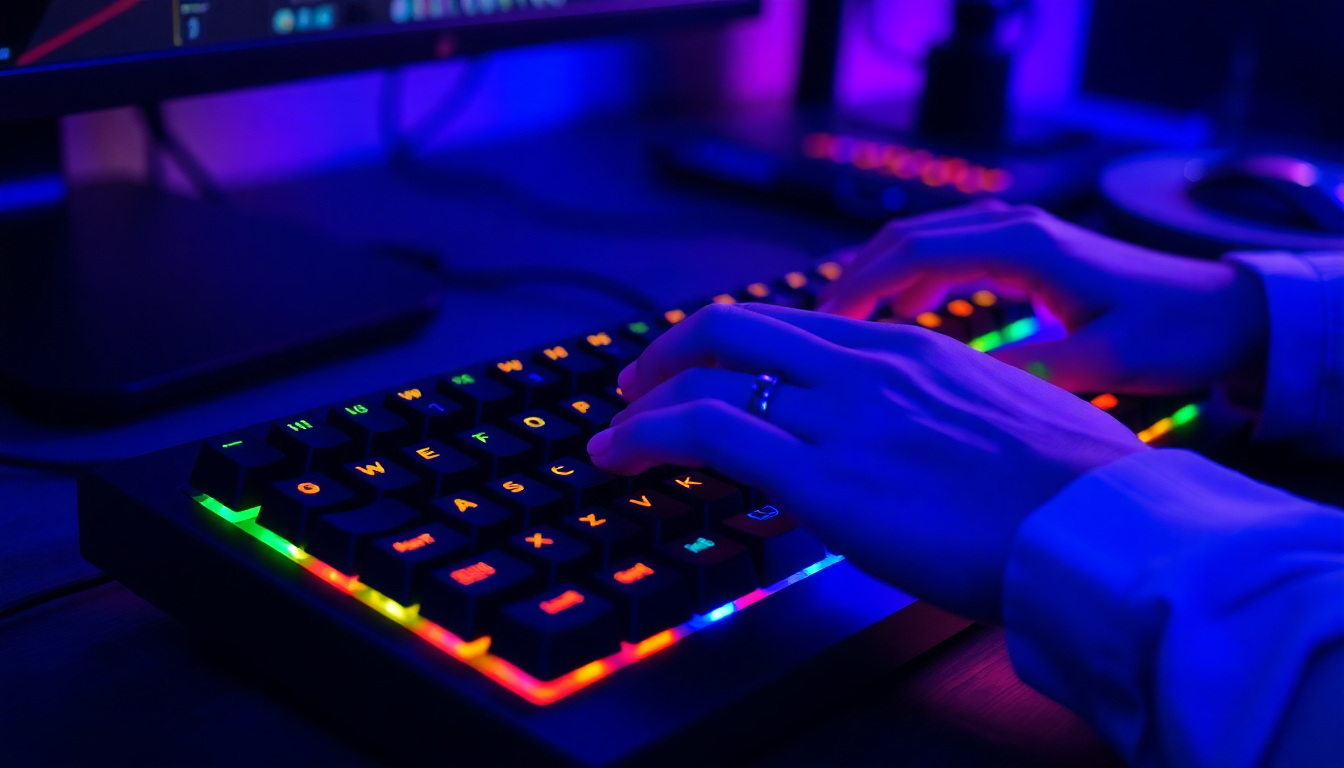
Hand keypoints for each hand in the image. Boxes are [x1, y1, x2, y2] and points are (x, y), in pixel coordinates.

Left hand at [586, 303, 1145, 622]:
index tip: (702, 366)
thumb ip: (944, 411)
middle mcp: (864, 364)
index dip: (729, 342)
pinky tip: (620, 457)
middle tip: (638, 384)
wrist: (1101, 525)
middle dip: (670, 353)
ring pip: (706, 374)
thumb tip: (922, 439)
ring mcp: (840, 415)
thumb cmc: (1073, 486)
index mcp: (909, 348)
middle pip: (732, 328)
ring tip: (616, 430)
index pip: (790, 324)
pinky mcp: (823, 476)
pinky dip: (645, 438)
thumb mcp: (1003, 415)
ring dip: (645, 398)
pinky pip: (706, 435)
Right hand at [818, 201, 1269, 396]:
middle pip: (906, 237)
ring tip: (847, 330)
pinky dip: (914, 284)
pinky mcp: (1025, 253)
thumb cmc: (1174, 332)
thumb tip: (951, 387)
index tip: (823, 325)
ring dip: (880, 280)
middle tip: (817, 330)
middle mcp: (1014, 228)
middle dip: (856, 280)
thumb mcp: (1102, 363)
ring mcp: (1019, 236)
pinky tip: (904, 321)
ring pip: (923, 244)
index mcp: (1024, 245)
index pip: (915, 252)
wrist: (1226, 312)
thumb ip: (1025, 371)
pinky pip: (949, 258)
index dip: (860, 286)